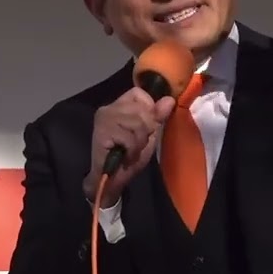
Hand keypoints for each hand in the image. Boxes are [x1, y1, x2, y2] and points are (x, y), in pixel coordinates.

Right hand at [83, 87, 176, 207]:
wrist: (110, 180)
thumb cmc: (128, 157)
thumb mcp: (148, 135)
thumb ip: (157, 117)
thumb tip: (170, 99)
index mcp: (119, 105)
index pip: (139, 93)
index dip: (148, 109)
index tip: (145, 128)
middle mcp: (109, 107)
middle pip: (142, 109)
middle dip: (146, 130)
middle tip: (135, 144)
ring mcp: (104, 118)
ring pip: (138, 123)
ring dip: (139, 142)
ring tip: (130, 150)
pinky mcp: (102, 132)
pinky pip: (130, 137)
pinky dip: (133, 150)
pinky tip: (126, 156)